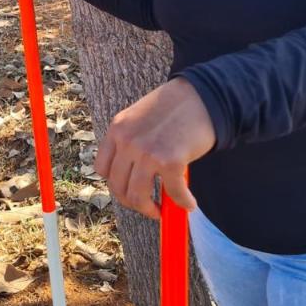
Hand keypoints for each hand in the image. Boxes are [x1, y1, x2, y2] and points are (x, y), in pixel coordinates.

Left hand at [95, 78, 215, 219]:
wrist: (203, 94)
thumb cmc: (176, 106)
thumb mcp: (140, 118)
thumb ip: (132, 141)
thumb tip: (135, 176)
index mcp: (118, 129)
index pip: (102, 168)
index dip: (116, 185)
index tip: (129, 190)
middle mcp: (127, 141)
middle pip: (118, 187)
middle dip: (133, 203)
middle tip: (148, 207)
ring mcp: (147, 152)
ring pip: (138, 197)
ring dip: (150, 210)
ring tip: (162, 211)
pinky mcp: (170, 161)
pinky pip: (173, 193)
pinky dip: (183, 202)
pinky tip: (189, 202)